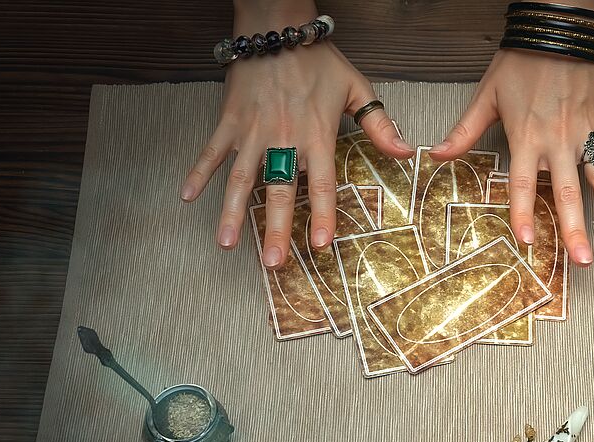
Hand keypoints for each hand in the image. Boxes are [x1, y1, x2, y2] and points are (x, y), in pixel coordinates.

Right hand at [180, 1, 412, 267]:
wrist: (276, 26)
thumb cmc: (316, 59)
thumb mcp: (355, 87)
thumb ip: (379, 123)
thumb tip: (405, 152)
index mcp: (316, 136)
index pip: (322, 184)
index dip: (323, 215)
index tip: (321, 244)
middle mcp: (284, 140)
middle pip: (280, 192)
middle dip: (277, 230)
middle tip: (274, 262)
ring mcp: (253, 133)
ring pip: (242, 180)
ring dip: (233, 213)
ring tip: (227, 244)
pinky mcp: (229, 122)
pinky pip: (212, 152)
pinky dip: (198, 172)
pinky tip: (188, 197)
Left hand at [430, 48, 593, 266]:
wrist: (555, 28)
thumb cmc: (519, 62)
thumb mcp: (485, 96)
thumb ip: (465, 132)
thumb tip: (438, 156)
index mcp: (526, 139)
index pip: (522, 186)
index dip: (523, 215)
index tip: (529, 242)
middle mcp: (557, 141)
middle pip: (567, 192)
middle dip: (576, 229)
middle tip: (583, 259)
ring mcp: (585, 131)